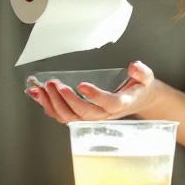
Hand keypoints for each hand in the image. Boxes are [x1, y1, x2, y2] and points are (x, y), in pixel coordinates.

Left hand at [25, 61, 161, 123]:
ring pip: (70, 117)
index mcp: (120, 103)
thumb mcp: (146, 77)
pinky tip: (39, 95)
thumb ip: (141, 72)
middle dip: (67, 99)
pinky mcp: (82, 116)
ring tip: (44, 88)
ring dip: (54, 104)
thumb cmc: (138, 88)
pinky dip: (48, 107)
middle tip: (56, 84)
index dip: (95, 96)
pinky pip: (63, 116)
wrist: (137, 100)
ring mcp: (92, 117)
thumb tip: (134, 66)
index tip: (82, 85)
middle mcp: (104, 114)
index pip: (108, 103)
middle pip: (84, 113)